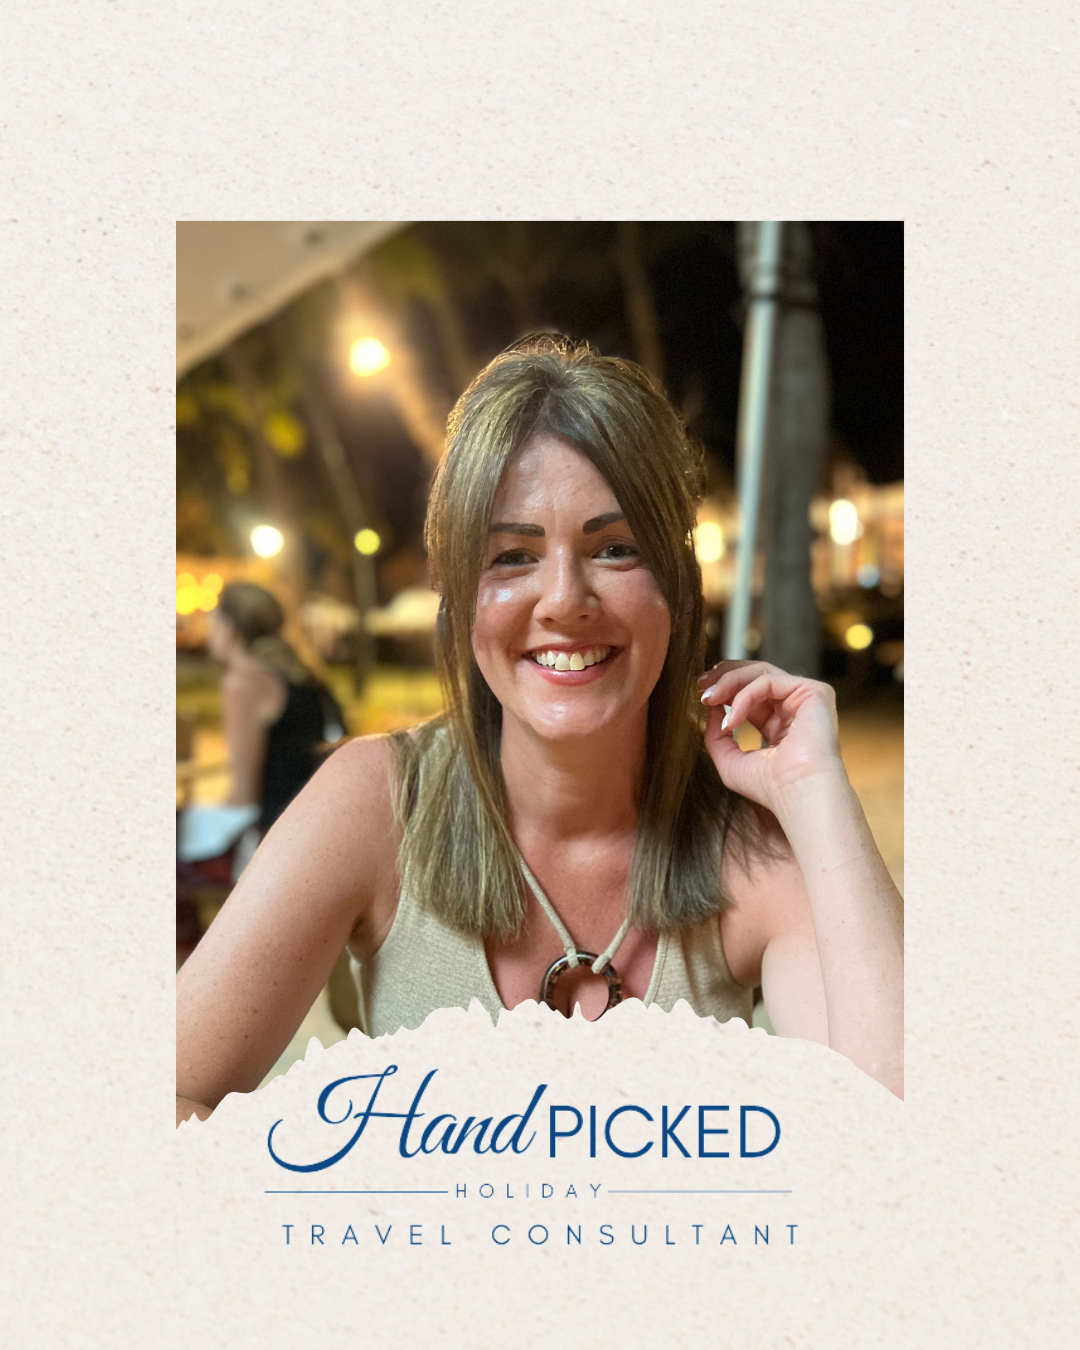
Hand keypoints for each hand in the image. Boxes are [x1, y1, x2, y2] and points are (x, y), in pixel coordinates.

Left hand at [698, 660, 843, 816]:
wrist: (798, 795)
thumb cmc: (769, 787)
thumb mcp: (730, 760)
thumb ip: (716, 733)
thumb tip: (710, 704)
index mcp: (779, 723)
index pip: (750, 692)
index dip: (725, 688)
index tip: (700, 694)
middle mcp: (794, 708)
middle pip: (756, 674)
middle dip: (725, 676)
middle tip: (701, 684)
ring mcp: (805, 698)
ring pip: (761, 671)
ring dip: (729, 681)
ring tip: (708, 699)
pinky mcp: (814, 692)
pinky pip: (768, 681)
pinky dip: (743, 697)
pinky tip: (731, 720)